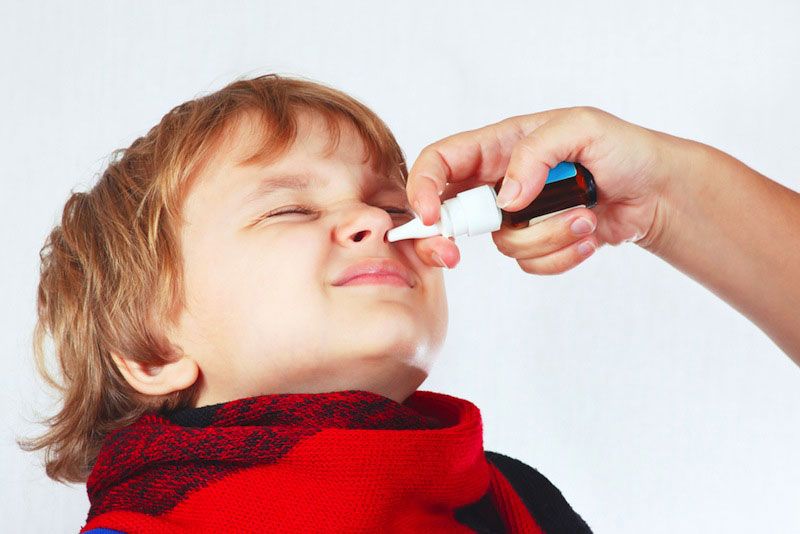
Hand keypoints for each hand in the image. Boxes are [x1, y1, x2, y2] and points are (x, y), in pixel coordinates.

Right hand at [406, 106, 675, 273]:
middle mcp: (500, 181)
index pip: (440, 161)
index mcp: (499, 145)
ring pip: (503, 245)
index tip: (429, 217)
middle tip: (462, 249)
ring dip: (548, 236)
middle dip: (454, 236)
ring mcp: (518, 216)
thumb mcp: (582, 128)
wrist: (655, 192)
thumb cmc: (622, 149)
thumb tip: (506, 198)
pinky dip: (563, 254)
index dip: (423, 186)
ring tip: (584, 215)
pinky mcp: (539, 243)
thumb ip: (535, 152)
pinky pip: (531, 263)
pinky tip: (590, 233)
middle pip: (452, 213)